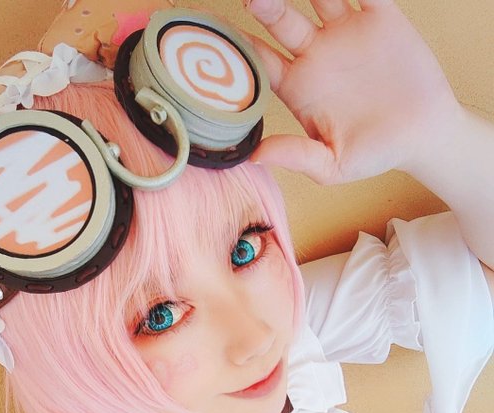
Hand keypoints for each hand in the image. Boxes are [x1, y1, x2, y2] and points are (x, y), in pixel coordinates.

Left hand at [247, 0, 461, 183]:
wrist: (423, 135)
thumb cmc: (373, 154)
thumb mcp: (332, 165)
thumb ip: (296, 156)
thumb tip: (254, 156)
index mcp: (297, 87)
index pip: (261, 62)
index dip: (242, 49)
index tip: (220, 38)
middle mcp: (314, 55)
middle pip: (281, 21)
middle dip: (267, 6)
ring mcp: (344, 32)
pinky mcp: (379, 16)